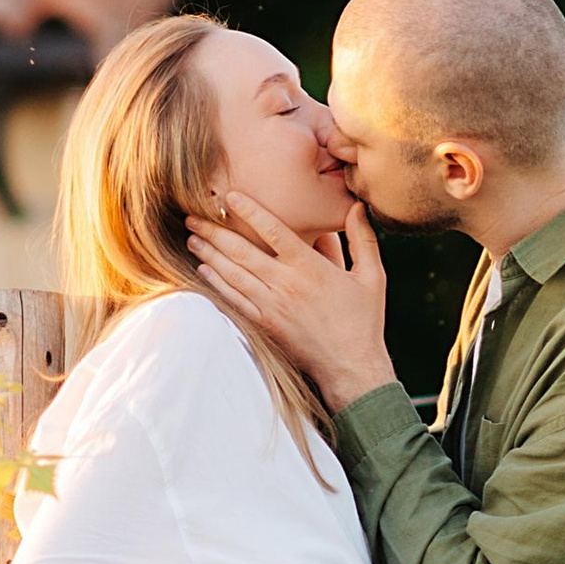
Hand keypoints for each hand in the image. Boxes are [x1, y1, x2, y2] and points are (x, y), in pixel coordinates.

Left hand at [187, 194, 395, 410]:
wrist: (350, 367)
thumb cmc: (363, 321)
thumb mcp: (372, 277)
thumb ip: (362, 239)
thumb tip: (357, 205)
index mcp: (310, 268)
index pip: (274, 231)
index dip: (250, 211)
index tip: (230, 196)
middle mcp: (286, 284)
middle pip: (242, 251)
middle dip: (215, 232)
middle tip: (192, 216)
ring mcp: (272, 306)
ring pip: (233, 274)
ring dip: (209, 254)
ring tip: (192, 238)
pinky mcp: (265, 325)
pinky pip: (234, 300)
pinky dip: (217, 283)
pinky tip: (204, 270)